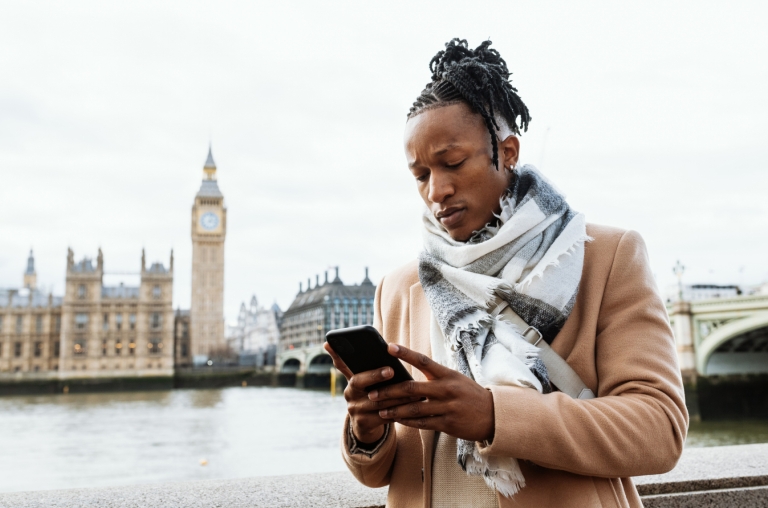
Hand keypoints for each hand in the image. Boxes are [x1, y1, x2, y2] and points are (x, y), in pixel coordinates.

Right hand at [323, 342, 419, 443]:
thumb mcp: (358, 380)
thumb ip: (347, 364)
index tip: (389, 367)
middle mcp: (350, 396)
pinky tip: (411, 406)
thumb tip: (327, 344)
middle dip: (377, 377)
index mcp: (350, 383)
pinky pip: (384, 417)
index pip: (354, 373)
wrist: (364, 424)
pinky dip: (398, 411)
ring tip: (414, 390)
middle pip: (363, 386)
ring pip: (379, 403)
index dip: (371, 372)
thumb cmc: (366, 394)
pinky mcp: (365, 424)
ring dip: (397, 397)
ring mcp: (356, 411)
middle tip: (392, 371)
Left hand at [369, 343, 494, 442]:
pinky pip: (422, 423)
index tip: (388, 347)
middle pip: (412, 389)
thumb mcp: (454, 379)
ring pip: (414, 409)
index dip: (405, 353)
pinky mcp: (447, 423)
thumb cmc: (468, 393)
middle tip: (373, 393)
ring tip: (380, 410)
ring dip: (394, 410)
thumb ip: (433, 376)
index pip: (423, 360)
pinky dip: (407, 422)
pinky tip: (396, 420)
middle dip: (389, 391)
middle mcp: (446, 389)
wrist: (493, 414)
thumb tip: (407, 375)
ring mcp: (447, 407)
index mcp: (447, 374)